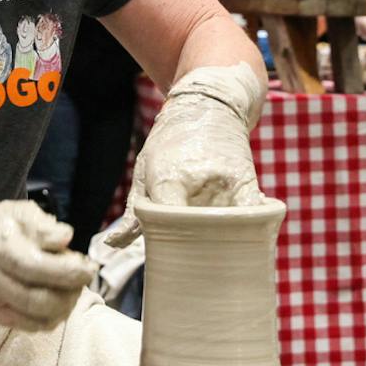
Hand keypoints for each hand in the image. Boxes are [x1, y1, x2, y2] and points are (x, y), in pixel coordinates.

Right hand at [0, 200, 96, 328]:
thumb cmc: (6, 225)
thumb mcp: (22, 212)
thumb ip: (44, 225)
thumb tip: (64, 238)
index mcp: (1, 250)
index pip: (36, 268)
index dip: (67, 272)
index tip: (88, 268)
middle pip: (36, 300)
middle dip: (69, 294)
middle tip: (83, 281)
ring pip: (36, 317)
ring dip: (64, 308)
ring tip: (74, 291)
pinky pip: (31, 326)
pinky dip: (52, 318)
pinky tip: (61, 302)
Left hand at [106, 61, 265, 246]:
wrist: (210, 104)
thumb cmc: (171, 141)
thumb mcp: (145, 169)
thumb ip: (134, 211)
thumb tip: (112, 244)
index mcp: (167, 178)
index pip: (167, 225)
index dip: (169, 245)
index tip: (170, 254)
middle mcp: (197, 181)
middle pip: (197, 234)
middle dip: (196, 251)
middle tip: (192, 261)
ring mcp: (226, 182)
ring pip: (226, 230)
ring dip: (221, 242)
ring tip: (215, 249)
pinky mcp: (249, 180)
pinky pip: (253, 216)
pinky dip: (249, 229)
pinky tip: (243, 237)